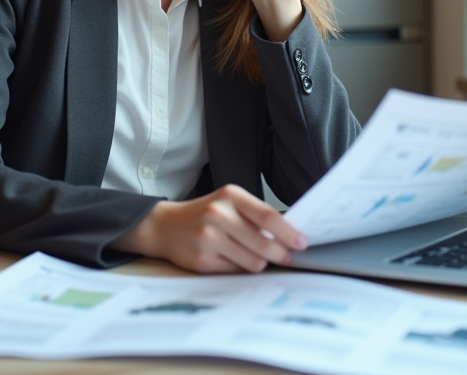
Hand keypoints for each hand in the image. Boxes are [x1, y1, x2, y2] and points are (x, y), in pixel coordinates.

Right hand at [113, 184, 307, 272]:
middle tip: (286, 257)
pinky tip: (233, 259)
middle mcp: (218, 215)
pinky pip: (236, 271)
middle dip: (280, 254)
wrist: (165, 226)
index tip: (301, 242)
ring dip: (261, 263)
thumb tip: (289, 233)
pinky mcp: (202, 260)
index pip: (267, 215)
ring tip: (256, 257)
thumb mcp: (228, 203)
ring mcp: (209, 238)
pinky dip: (240, 268)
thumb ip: (255, 215)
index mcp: (230, 196)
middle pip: (263, 243)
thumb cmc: (204, 213)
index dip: (288, 232)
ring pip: (253, 261)